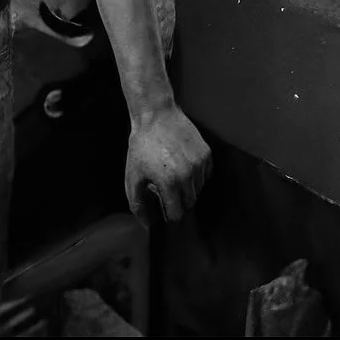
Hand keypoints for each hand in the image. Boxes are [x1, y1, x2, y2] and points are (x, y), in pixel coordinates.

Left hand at [125, 105, 211, 223]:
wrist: (156, 114)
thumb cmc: (141, 145)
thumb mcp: (132, 175)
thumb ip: (138, 204)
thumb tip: (147, 225)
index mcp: (169, 183)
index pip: (176, 214)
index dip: (168, 212)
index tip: (163, 205)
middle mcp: (188, 176)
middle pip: (189, 204)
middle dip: (178, 200)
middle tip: (166, 187)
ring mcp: (199, 164)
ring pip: (198, 190)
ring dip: (188, 188)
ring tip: (174, 173)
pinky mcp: (207, 154)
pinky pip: (206, 175)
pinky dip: (197, 175)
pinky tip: (184, 164)